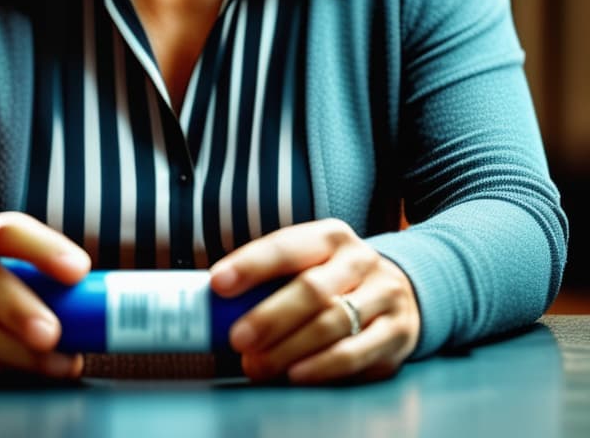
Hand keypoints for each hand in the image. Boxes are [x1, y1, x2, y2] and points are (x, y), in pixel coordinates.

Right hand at [0, 212, 90, 377]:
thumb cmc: (14, 281)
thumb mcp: (34, 267)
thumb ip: (66, 282)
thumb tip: (120, 309)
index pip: (9, 232)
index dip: (43, 250)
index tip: (79, 272)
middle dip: (18, 309)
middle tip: (53, 333)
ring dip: (15, 349)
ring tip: (57, 363)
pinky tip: (25, 370)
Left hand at [210, 219, 419, 383]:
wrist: (400, 289)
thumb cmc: (333, 279)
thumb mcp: (308, 264)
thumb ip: (269, 280)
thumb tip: (212, 306)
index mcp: (330, 237)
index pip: (287, 247)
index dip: (251, 265)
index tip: (218, 284)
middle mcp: (360, 260)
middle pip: (312, 288)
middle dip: (270, 317)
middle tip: (237, 339)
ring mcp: (383, 295)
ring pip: (333, 324)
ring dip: (289, 349)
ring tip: (257, 365)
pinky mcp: (397, 332)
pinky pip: (357, 354)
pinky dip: (322, 367)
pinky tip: (295, 375)